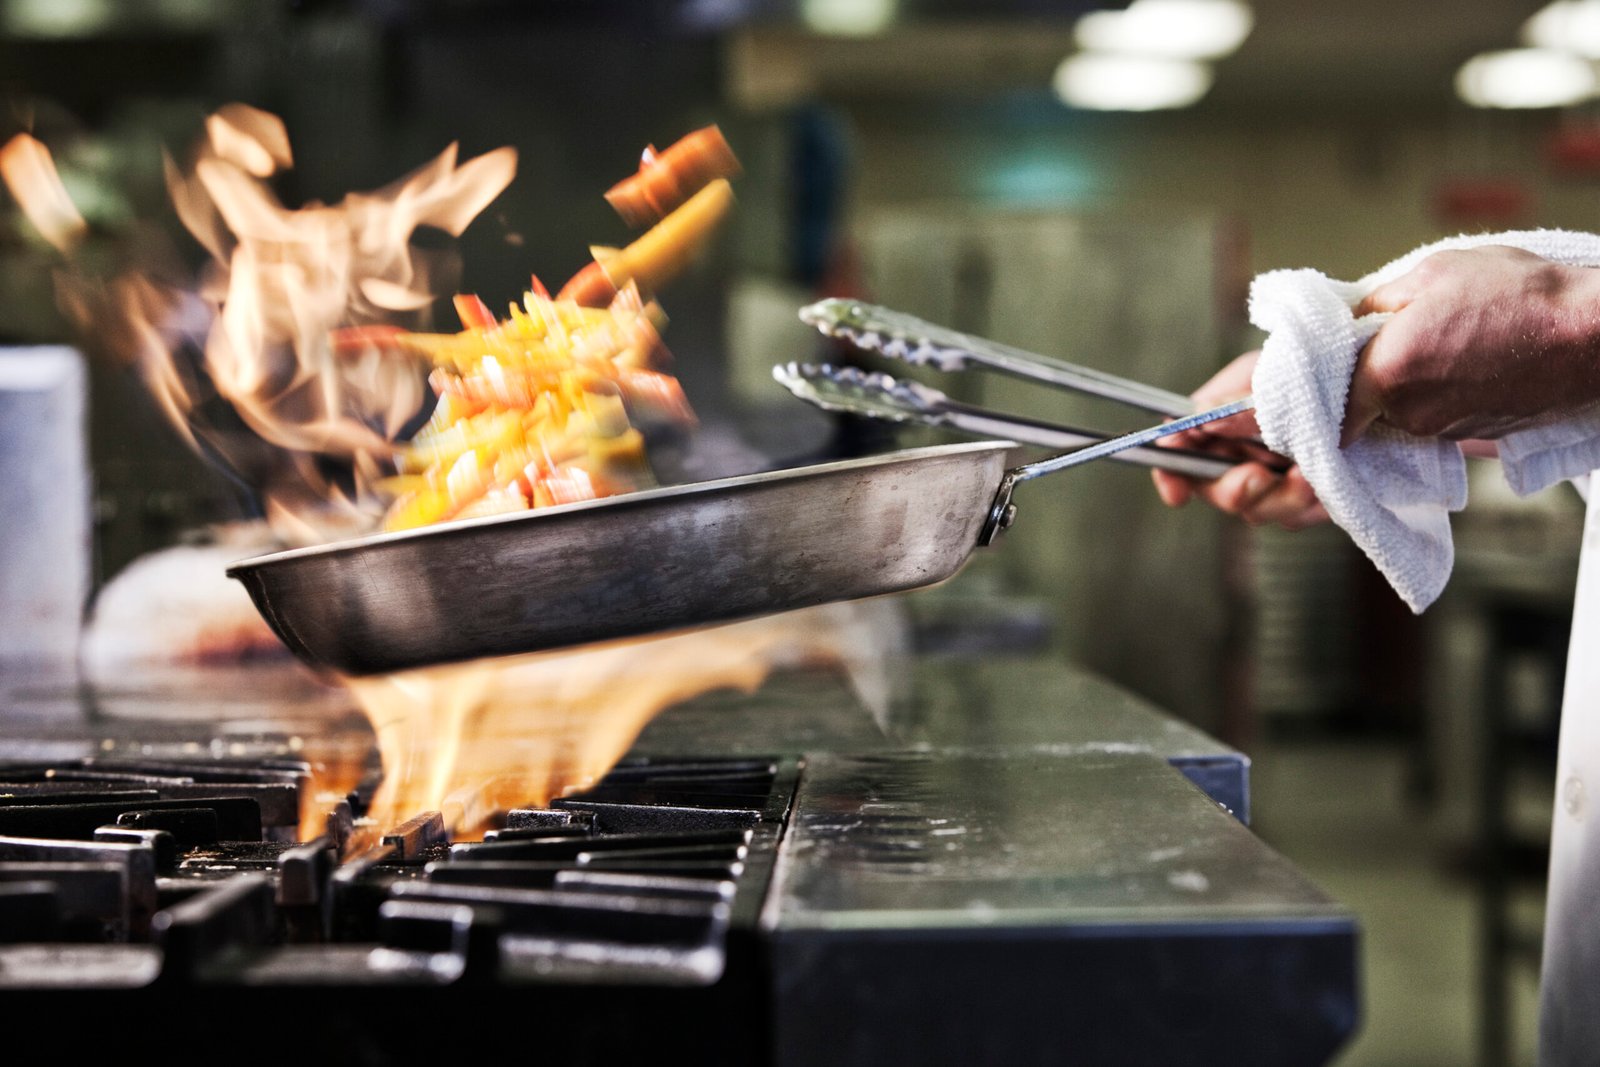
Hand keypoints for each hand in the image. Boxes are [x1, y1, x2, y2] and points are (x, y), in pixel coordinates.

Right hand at [1151, 350, 1330, 529]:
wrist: (1355, 381)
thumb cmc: (1299, 370)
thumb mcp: (1262, 374)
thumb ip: (1234, 402)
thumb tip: (1202, 420)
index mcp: (1212, 427)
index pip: (1178, 455)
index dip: (1171, 475)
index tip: (1177, 491)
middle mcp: (1233, 459)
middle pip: (1215, 491)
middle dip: (1231, 490)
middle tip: (1256, 475)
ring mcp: (1267, 484)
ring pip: (1257, 510)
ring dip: (1279, 497)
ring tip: (1305, 476)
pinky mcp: (1302, 500)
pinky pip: (1296, 517)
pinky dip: (1307, 504)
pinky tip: (1320, 480)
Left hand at [1344, 246, 1599, 443]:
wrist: (1593, 335)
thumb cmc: (1518, 295)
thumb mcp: (1433, 272)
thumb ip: (1376, 301)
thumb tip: (1347, 317)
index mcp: (1385, 373)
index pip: (1328, 405)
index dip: (1324, 389)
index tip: (1326, 370)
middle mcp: (1408, 414)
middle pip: (1363, 404)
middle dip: (1369, 375)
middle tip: (1391, 337)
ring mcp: (1442, 430)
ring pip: (1400, 411)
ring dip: (1407, 384)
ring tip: (1443, 343)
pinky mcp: (1473, 437)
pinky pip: (1435, 416)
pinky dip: (1440, 394)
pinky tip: (1465, 361)